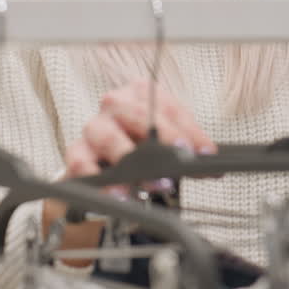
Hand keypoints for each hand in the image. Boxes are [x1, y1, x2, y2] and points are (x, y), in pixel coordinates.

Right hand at [63, 79, 215, 179]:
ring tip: (148, 187)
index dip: (187, 131)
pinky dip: (100, 181)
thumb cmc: (143, 139)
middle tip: (177, 166)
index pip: (167, 107)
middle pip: (138, 116)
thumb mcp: (171, 136)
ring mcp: (94, 127)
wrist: (110, 155)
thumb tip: (211, 160)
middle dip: (161, 143)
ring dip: (131, 165)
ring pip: (108, 138)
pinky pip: (82, 163)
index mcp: (141, 92)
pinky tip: (118, 195)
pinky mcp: (77, 152)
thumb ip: (191, 145)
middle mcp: (115, 104)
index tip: (202, 153)